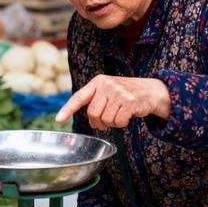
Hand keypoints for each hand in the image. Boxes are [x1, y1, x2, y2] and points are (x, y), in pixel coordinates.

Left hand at [55, 74, 170, 129]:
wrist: (149, 90)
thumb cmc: (125, 93)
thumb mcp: (108, 90)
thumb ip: (96, 100)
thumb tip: (89, 121)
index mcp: (98, 82)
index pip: (79, 97)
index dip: (67, 109)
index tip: (58, 119)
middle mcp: (106, 85)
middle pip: (93, 114)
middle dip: (98, 122)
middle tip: (106, 121)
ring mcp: (118, 93)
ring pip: (106, 120)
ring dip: (112, 123)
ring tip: (119, 114)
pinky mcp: (130, 102)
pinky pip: (119, 122)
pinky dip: (122, 124)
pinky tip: (127, 116)